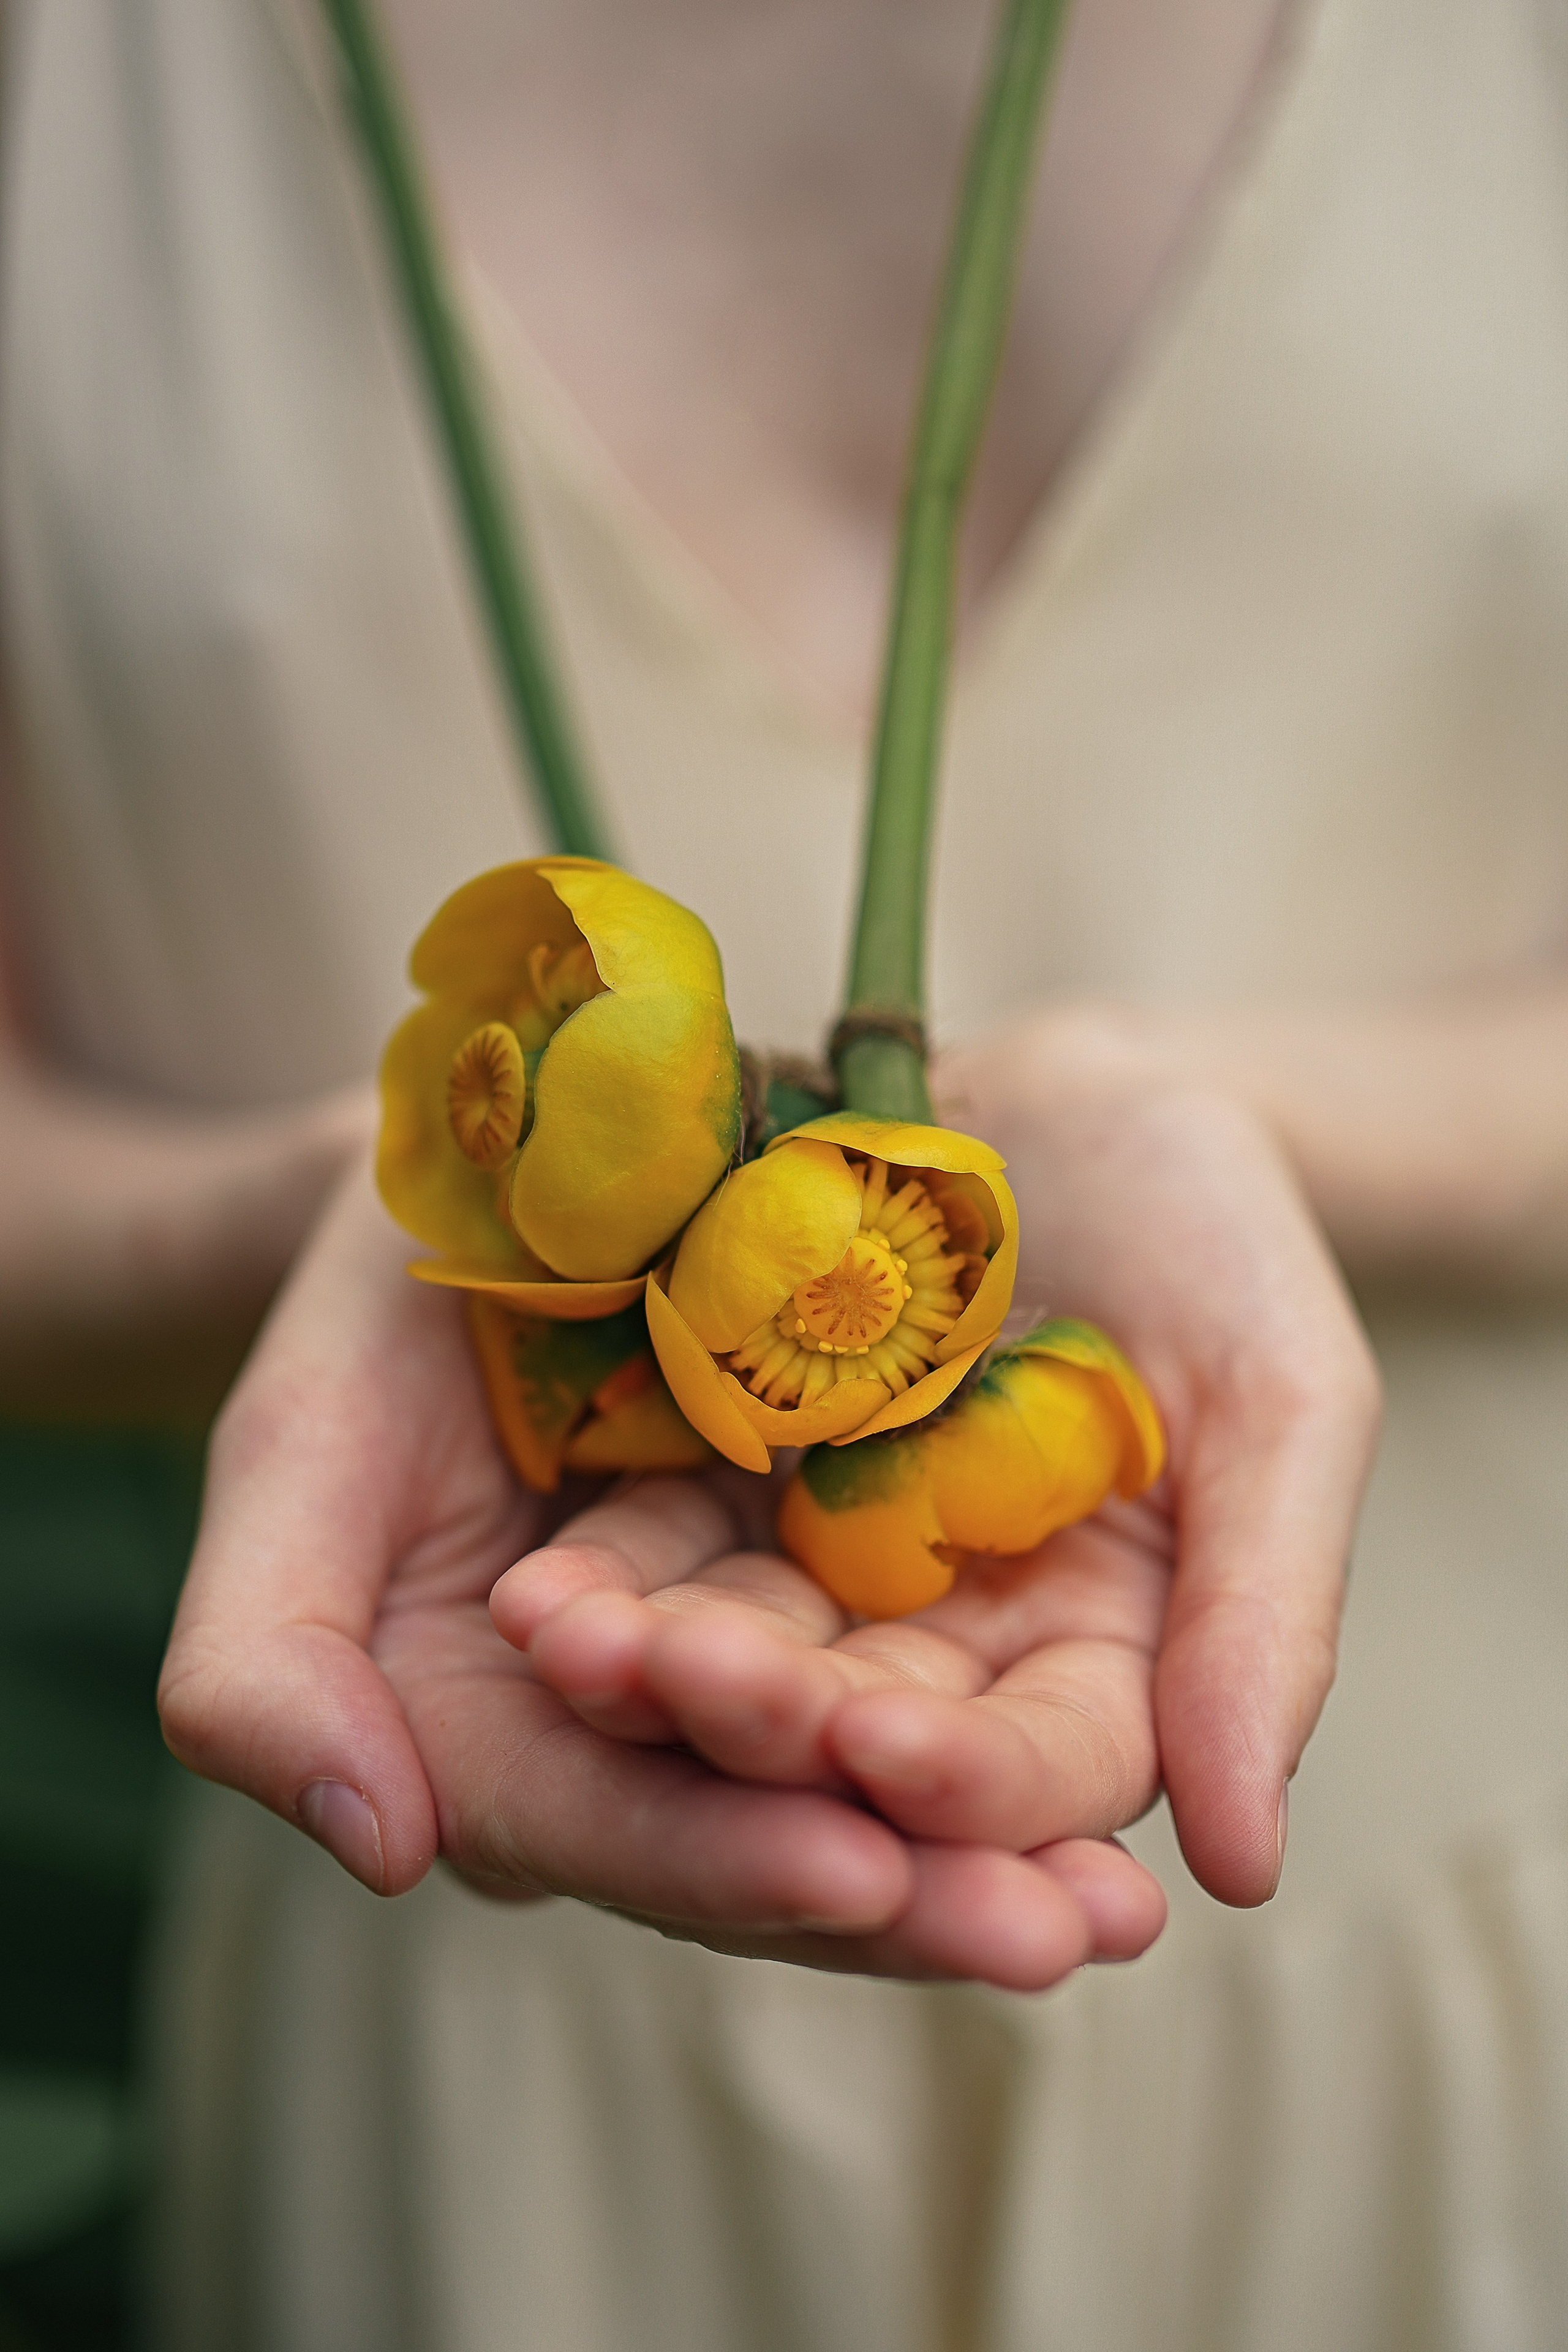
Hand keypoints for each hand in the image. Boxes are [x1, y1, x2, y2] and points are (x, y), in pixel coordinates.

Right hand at [158, 1160, 1164, 1989]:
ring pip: (866, 1783)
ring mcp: (754, 1644)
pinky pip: (938, 1666)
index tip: (851, 1870)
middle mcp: (635, 1719)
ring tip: (1117, 1902)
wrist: (522, 1138)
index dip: (714, 1858)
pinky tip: (1153, 1770)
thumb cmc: (381, 1296)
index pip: (590, 1826)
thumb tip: (382, 1850)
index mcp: (489, 1720)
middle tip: (1057, 1936)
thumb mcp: (292, 1454)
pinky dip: (1024, 1720)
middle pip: (760, 1835)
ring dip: (994, 1845)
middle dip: (901, 1890)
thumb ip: (265, 1661)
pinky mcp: (851, 1568)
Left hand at [499, 1019, 1380, 1908]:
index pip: (1040, 1770)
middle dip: (769, 1728)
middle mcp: (950, 1653)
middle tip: (680, 1683)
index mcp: (1103, 1660)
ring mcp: (823, 1580)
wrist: (1071, 1097)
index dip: (966, 1782)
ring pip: (740, 1667)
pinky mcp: (720, 1499)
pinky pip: (654, 1561)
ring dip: (651, 1677)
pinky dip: (605, 1581)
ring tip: (567, 1642)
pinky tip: (540, 1590)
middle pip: (861, 1737)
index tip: (881, 1750)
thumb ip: (1268, 1615)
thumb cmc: (1213, 1233)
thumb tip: (1250, 1871)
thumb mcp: (1282, 1398)